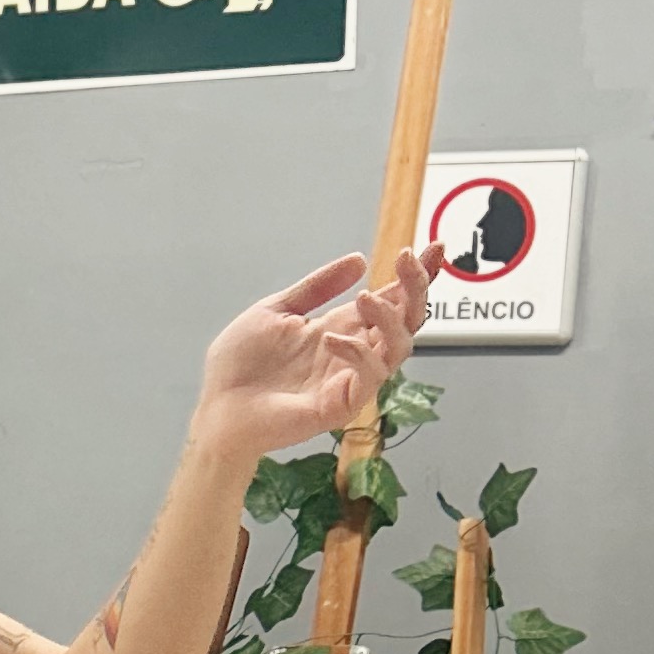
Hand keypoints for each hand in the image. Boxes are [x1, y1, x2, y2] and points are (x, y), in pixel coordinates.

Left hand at [193, 247, 439, 463]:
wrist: (217, 407)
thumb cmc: (240, 365)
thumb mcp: (277, 310)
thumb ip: (317, 287)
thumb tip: (360, 259)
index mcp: (342, 328)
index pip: (392, 301)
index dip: (416, 276)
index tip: (436, 245)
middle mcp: (352, 353)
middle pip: (407, 322)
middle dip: (416, 288)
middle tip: (407, 260)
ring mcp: (348, 380)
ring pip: (398, 349)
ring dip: (390, 318)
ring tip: (364, 298)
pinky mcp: (340, 406)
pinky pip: (369, 378)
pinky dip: (357, 352)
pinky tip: (331, 338)